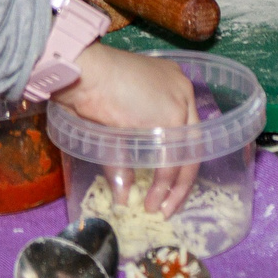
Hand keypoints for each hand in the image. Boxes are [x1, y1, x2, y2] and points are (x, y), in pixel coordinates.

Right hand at [60, 44, 198, 214]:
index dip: (179, 159)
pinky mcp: (170, 119)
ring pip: (184, 154)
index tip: (171, 183)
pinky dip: (161, 184)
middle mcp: (182, 91)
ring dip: (171, 187)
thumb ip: (125, 152)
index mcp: (172, 84)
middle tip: (171, 205)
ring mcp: (179, 103)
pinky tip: (152, 199)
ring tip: (157, 208)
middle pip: (193, 143)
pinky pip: (169, 160)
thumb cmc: (90, 86)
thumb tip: (122, 194)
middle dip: (182, 180)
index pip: (186, 129)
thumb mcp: (114, 119)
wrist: (84, 70)